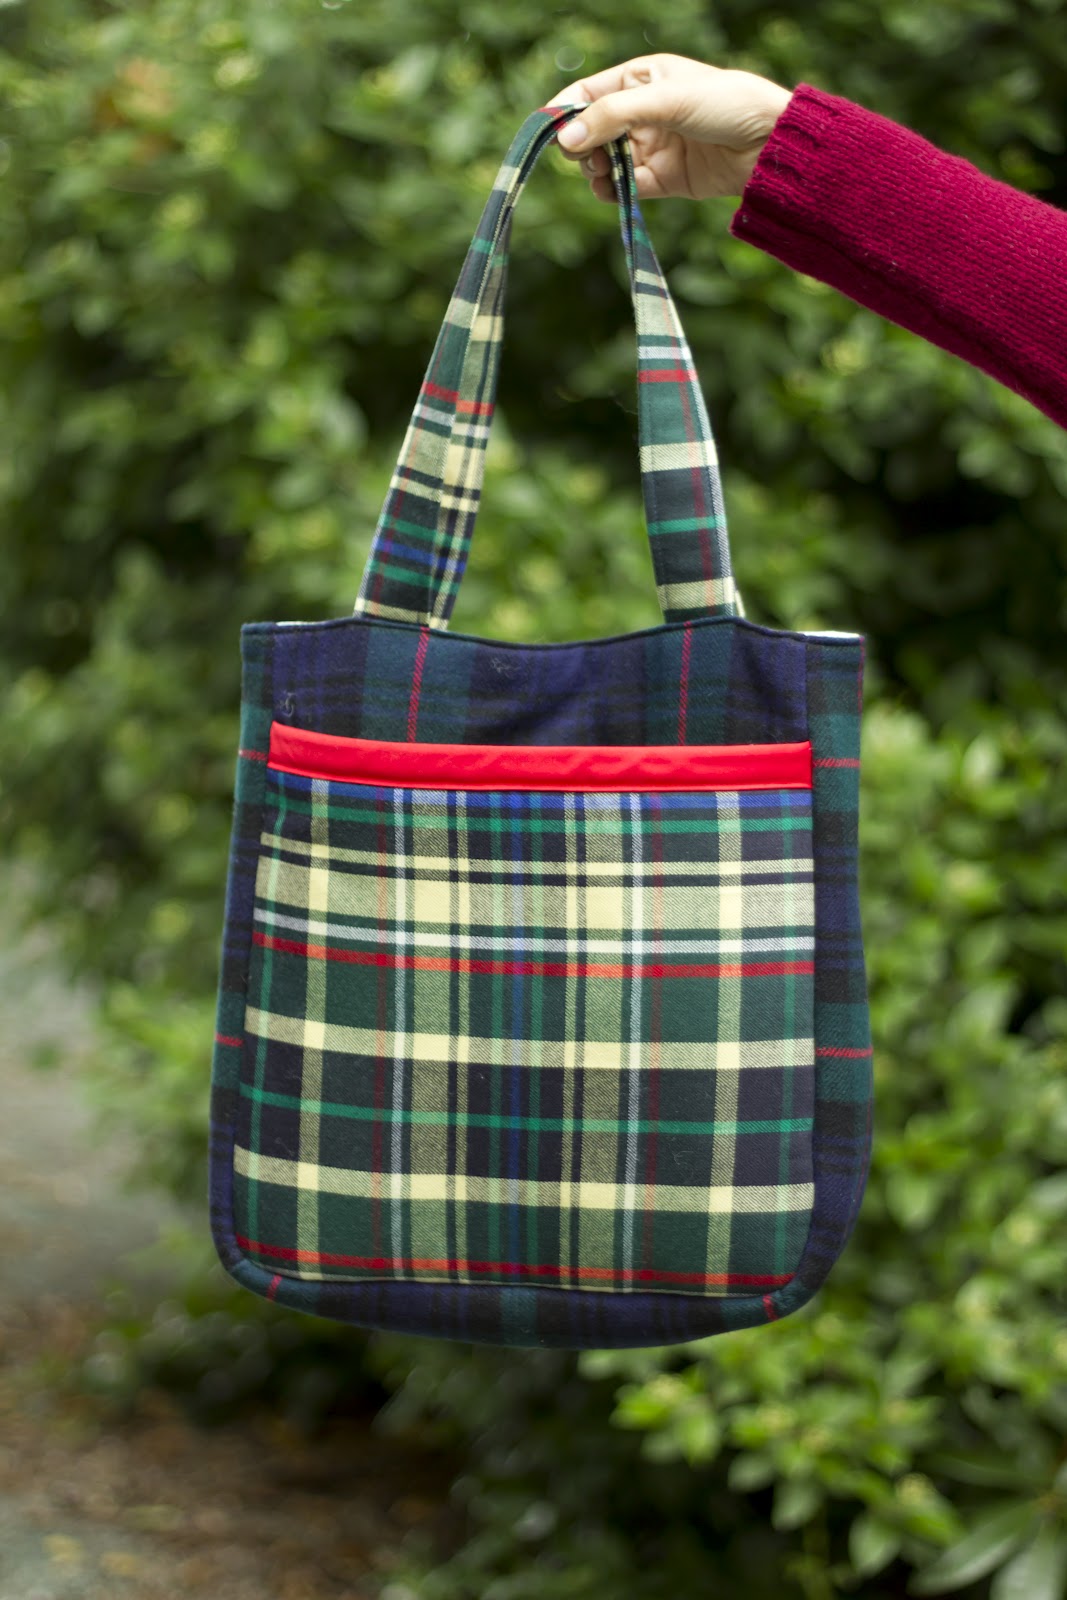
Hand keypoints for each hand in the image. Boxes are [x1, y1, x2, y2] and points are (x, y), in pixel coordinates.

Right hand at [551, 53, 793, 200]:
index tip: (548, 135)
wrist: (770, 145)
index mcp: (640, 78)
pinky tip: (614, 190)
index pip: (587, 94)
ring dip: (596, 171)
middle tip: (585, 157)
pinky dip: (615, 191)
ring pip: (604, 163)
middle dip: (581, 147)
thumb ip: (613, 117)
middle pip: (590, 132)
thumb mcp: (665, 101)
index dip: (563, 113)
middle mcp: (641, 112)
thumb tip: (565, 141)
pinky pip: (625, 187)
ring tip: (602, 173)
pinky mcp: (662, 179)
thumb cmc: (725, 104)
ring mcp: (651, 146)